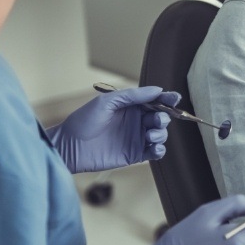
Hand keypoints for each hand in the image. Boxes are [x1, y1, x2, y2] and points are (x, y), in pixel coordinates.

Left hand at [47, 86, 180, 172]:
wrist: (70, 146)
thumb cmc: (84, 120)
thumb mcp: (108, 102)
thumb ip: (133, 96)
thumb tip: (158, 90)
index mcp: (131, 106)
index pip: (154, 101)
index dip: (167, 99)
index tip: (175, 98)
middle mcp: (136, 121)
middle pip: (161, 117)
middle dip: (164, 117)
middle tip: (156, 120)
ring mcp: (136, 138)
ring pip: (160, 134)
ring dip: (161, 134)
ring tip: (150, 135)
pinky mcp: (134, 155)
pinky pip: (154, 152)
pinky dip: (159, 150)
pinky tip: (154, 148)